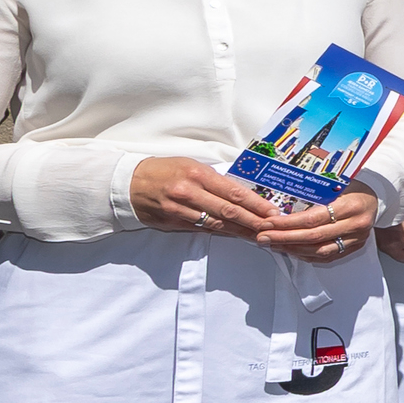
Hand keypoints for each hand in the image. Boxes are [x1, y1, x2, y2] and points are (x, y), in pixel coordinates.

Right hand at [128, 155, 285, 239]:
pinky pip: (202, 230)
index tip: (273, 211)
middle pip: (229, 210)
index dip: (256, 204)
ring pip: (217, 224)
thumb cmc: (165, 171)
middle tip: (273, 227)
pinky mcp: (174, 224)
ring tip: (260, 236)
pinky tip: (236, 236)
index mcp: (198, 174)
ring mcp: (181, 210)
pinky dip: (222, 233)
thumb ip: (215, 180)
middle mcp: (190, 192)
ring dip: (241, 231)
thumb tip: (243, 193)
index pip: (234, 192)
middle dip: (254, 221)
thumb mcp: (191, 166)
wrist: (129, 184)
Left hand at [252, 185, 380, 263]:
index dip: (289, 223)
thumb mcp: (339, 184)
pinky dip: (306, 255)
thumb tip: (282, 203)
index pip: (314, 219)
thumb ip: (315, 194)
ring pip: (320, 251)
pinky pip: (327, 256)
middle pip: (314, 237)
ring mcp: (357, 239)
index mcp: (352, 206)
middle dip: (285, 238)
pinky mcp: (354, 248)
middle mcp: (356, 225)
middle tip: (263, 237)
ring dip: (293, 249)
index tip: (269, 222)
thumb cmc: (355, 187)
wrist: (380, 197)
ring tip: (273, 244)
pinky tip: (291, 250)